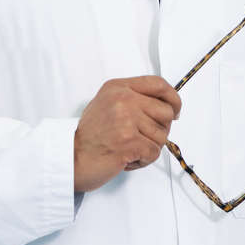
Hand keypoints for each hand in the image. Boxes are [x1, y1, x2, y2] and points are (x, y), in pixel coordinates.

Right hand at [73, 76, 181, 192]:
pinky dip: (144, 160)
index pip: (158, 84)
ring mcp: (126, 120)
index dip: (173, 98)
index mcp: (118, 87)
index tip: (175, 111)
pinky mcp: (129, 142)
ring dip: (149, 147)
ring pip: (162, 135)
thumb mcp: (107, 104)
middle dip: (160, 129)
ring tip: (129, 149)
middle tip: (143, 138)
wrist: (70, 158)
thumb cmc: (90, 135)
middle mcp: (123, 99)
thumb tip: (166, 105)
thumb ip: (133, 99)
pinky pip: (154, 152)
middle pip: (166, 112)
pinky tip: (127, 159)